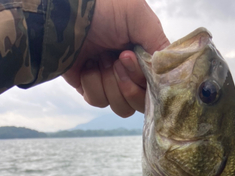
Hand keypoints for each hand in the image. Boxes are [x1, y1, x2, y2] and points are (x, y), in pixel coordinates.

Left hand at [63, 0, 168, 116]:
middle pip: (140, 103)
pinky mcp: (90, 89)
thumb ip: (159, 44)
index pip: (156, 87)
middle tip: (115, 59)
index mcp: (144, 57)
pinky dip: (92, 84)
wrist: (65, 15)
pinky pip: (99, 101)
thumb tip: (169, 73)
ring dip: (110, 84)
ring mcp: (110, 83)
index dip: (144, 81)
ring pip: (121, 107)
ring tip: (99, 59)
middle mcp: (129, 72)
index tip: (128, 57)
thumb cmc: (102, 9)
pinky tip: (87, 65)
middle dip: (128, 85)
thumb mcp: (139, 17)